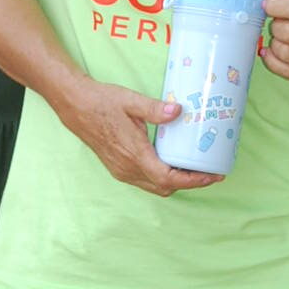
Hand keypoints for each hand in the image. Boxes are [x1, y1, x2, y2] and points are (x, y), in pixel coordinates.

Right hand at [60, 78, 220, 196]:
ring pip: (155, 186)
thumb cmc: (102, 102)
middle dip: (190, 183)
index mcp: (134, 154)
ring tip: (194, 168)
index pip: (168, 178)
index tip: (212, 175)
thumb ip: (155, 109)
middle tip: (209, 170)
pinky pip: (145, 181)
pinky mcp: (118, 168)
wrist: (76, 106)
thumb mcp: (130, 101)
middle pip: (165, 187)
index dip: (193, 180)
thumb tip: (178, 111)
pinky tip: (171, 163)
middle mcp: (128, 168)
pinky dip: (162, 178)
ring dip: (176, 182)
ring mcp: (122, 171)